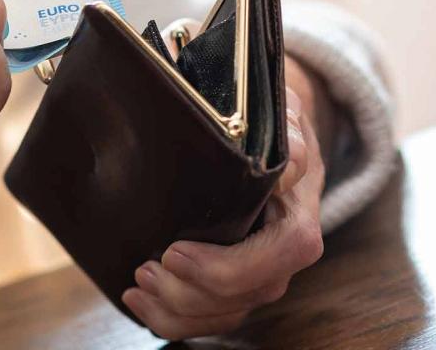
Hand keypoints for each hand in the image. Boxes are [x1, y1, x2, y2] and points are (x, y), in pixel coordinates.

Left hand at [122, 23, 326, 339]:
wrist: (262, 133)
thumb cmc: (264, 122)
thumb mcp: (277, 115)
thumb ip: (286, 135)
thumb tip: (286, 171)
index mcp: (299, 209)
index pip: (287, 251)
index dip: (233, 265)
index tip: (174, 252)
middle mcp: (283, 248)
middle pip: (253, 292)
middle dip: (193, 293)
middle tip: (144, 270)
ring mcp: (261, 269)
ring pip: (231, 312)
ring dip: (179, 312)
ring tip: (137, 286)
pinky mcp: (235, 280)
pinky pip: (214, 316)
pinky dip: (176, 320)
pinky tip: (140, 302)